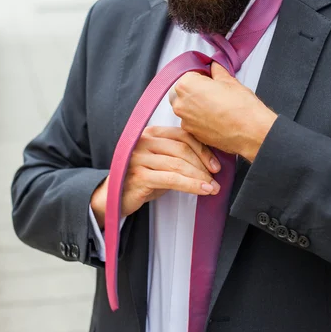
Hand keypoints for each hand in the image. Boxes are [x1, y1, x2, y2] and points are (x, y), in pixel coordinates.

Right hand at [91, 126, 220, 227]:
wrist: (113, 198)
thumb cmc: (142, 179)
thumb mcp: (161, 163)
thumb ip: (178, 156)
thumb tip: (210, 161)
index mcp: (150, 133)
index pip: (182, 135)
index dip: (202, 149)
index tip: (216, 164)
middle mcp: (143, 142)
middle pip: (181, 149)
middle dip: (203, 164)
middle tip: (216, 177)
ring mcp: (139, 158)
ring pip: (178, 164)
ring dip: (199, 177)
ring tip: (212, 187)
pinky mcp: (139, 176)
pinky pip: (172, 179)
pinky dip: (191, 185)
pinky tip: (203, 190)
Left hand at [171, 62, 277, 161]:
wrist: (251, 132)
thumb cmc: (242, 108)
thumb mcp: (230, 81)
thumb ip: (217, 72)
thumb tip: (215, 67)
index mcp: (186, 85)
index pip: (188, 75)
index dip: (201, 77)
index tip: (211, 81)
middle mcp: (181, 103)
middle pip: (183, 92)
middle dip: (195, 91)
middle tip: (214, 94)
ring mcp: (185, 121)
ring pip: (186, 108)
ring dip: (196, 106)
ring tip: (217, 107)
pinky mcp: (192, 134)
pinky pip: (191, 122)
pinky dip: (200, 120)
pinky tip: (216, 118)